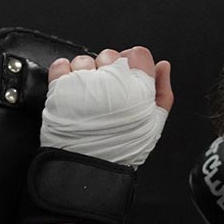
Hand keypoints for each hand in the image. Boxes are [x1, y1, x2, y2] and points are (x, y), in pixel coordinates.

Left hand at [41, 46, 172, 165]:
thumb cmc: (120, 151)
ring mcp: (87, 83)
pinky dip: (62, 73)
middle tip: (104, 97)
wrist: (89, 170)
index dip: (131, 66)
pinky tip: (69, 90)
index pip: (138, 54)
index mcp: (138, 86)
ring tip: (85, 99)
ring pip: (85, 60)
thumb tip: (162, 67)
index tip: (124, 81)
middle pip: (110, 55)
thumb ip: (163, 92)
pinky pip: (60, 66)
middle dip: (107, 72)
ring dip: (84, 74)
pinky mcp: (62, 89)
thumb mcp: (153, 125)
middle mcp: (113, 80)